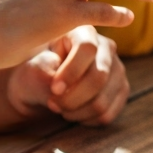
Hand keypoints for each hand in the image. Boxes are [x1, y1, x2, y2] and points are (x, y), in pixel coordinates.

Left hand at [6, 26, 129, 125]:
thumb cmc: (36, 72)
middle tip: (52, 104)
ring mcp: (117, 69)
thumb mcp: (31, 68)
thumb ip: (42, 71)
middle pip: (99, 77)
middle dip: (72, 98)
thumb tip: (56, 82)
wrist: (42, 86)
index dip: (72, 72)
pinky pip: (107, 114)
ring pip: (103, 100)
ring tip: (61, 108)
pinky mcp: (120, 91)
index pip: (87, 49)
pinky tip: (74, 113)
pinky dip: (86, 120)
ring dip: (76, 112)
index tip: (54, 89)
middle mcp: (106, 47)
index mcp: (83, 32)